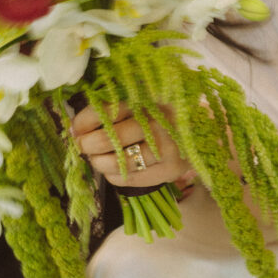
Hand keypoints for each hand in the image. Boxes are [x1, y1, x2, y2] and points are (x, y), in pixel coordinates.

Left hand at [72, 102, 195, 194]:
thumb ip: (112, 110)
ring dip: (100, 163)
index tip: (76, 129)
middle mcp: (158, 122)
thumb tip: (74, 129)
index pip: (106, 109)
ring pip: (118, 163)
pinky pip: (130, 179)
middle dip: (88, 145)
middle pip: (109, 138)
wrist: (203, 132)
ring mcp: (166, 148)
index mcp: (147, 99)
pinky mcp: (170, 170)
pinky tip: (115, 169)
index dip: (84, 122)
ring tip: (98, 159)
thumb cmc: (163, 115)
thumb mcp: (142, 102)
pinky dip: (114, 176)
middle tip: (84, 146)